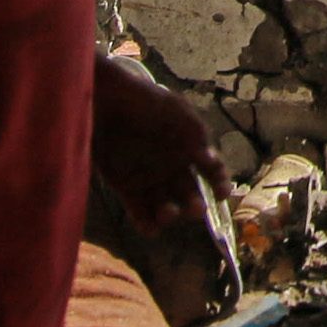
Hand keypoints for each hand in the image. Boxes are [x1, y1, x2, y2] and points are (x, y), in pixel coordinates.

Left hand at [92, 58, 226, 230]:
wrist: (104, 100)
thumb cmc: (143, 101)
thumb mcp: (176, 111)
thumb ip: (195, 133)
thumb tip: (211, 159)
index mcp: (188, 147)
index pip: (211, 170)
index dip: (219, 182)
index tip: (222, 194)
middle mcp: (171, 165)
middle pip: (189, 193)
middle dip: (195, 205)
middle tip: (195, 209)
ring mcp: (149, 177)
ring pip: (167, 205)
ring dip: (172, 215)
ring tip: (168, 213)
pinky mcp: (125, 187)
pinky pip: (139, 212)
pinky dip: (146, 223)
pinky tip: (151, 227)